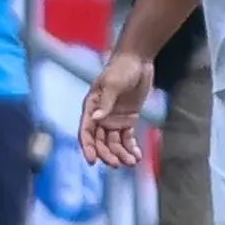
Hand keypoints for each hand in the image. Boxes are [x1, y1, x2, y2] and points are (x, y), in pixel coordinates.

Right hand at [79, 47, 153, 168]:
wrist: (138, 60)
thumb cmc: (121, 68)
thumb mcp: (113, 83)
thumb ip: (105, 102)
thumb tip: (96, 119)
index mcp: (91, 107)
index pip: (86, 131)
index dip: (88, 146)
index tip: (92, 161)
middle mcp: (100, 116)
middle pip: (100, 141)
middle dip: (107, 153)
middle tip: (117, 163)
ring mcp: (114, 119)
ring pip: (114, 143)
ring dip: (120, 154)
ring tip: (130, 162)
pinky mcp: (128, 120)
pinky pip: (127, 138)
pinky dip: (131, 148)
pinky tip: (136, 157)